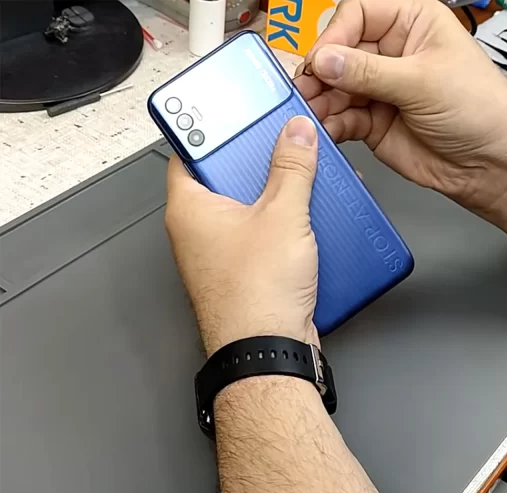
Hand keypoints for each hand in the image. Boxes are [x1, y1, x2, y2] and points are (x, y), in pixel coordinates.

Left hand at [166, 116, 319, 355]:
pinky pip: (262, 235)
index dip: (212, 130)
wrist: (268, 352)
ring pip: (247, 209)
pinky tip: (308, 218)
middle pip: (225, 179)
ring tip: (301, 178)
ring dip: (275, 194)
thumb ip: (292, 168)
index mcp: (190, 209)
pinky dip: (283, 224)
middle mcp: (199, 232)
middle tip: (282, 143)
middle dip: (256, 162)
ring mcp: (222, 255)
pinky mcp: (246, 272)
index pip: (189, 152)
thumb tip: (296, 134)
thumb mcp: (282, 216)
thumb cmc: (256, 296)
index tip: (235, 115)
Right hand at [295, 0, 506, 214]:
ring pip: (336, 87)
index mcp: (411, 23)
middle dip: (322, 72)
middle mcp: (391, 54)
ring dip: (322, 101)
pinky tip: (328, 130)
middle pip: (340, 52)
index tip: (322, 60)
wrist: (488, 164)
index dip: (335, 35)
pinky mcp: (373, 122)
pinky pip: (342, 118)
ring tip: (313, 113)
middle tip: (307, 90)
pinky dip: (332, 124)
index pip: (358, 13)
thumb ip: (369, 72)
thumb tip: (326, 60)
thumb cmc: (479, 110)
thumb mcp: (422, 82)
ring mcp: (380, 90)